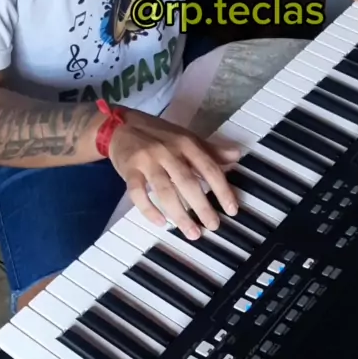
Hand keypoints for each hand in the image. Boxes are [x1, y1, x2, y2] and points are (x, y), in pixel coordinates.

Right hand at [108, 110, 239, 239]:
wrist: (121, 126)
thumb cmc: (158, 135)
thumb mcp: (186, 138)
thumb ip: (210, 150)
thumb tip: (236, 155)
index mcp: (186, 143)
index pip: (209, 168)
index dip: (222, 190)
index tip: (231, 210)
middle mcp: (168, 151)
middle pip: (188, 182)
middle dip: (202, 207)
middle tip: (213, 226)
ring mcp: (147, 160)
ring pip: (165, 191)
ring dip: (180, 214)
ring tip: (192, 232)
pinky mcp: (129, 170)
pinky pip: (138, 193)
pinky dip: (149, 209)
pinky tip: (161, 223)